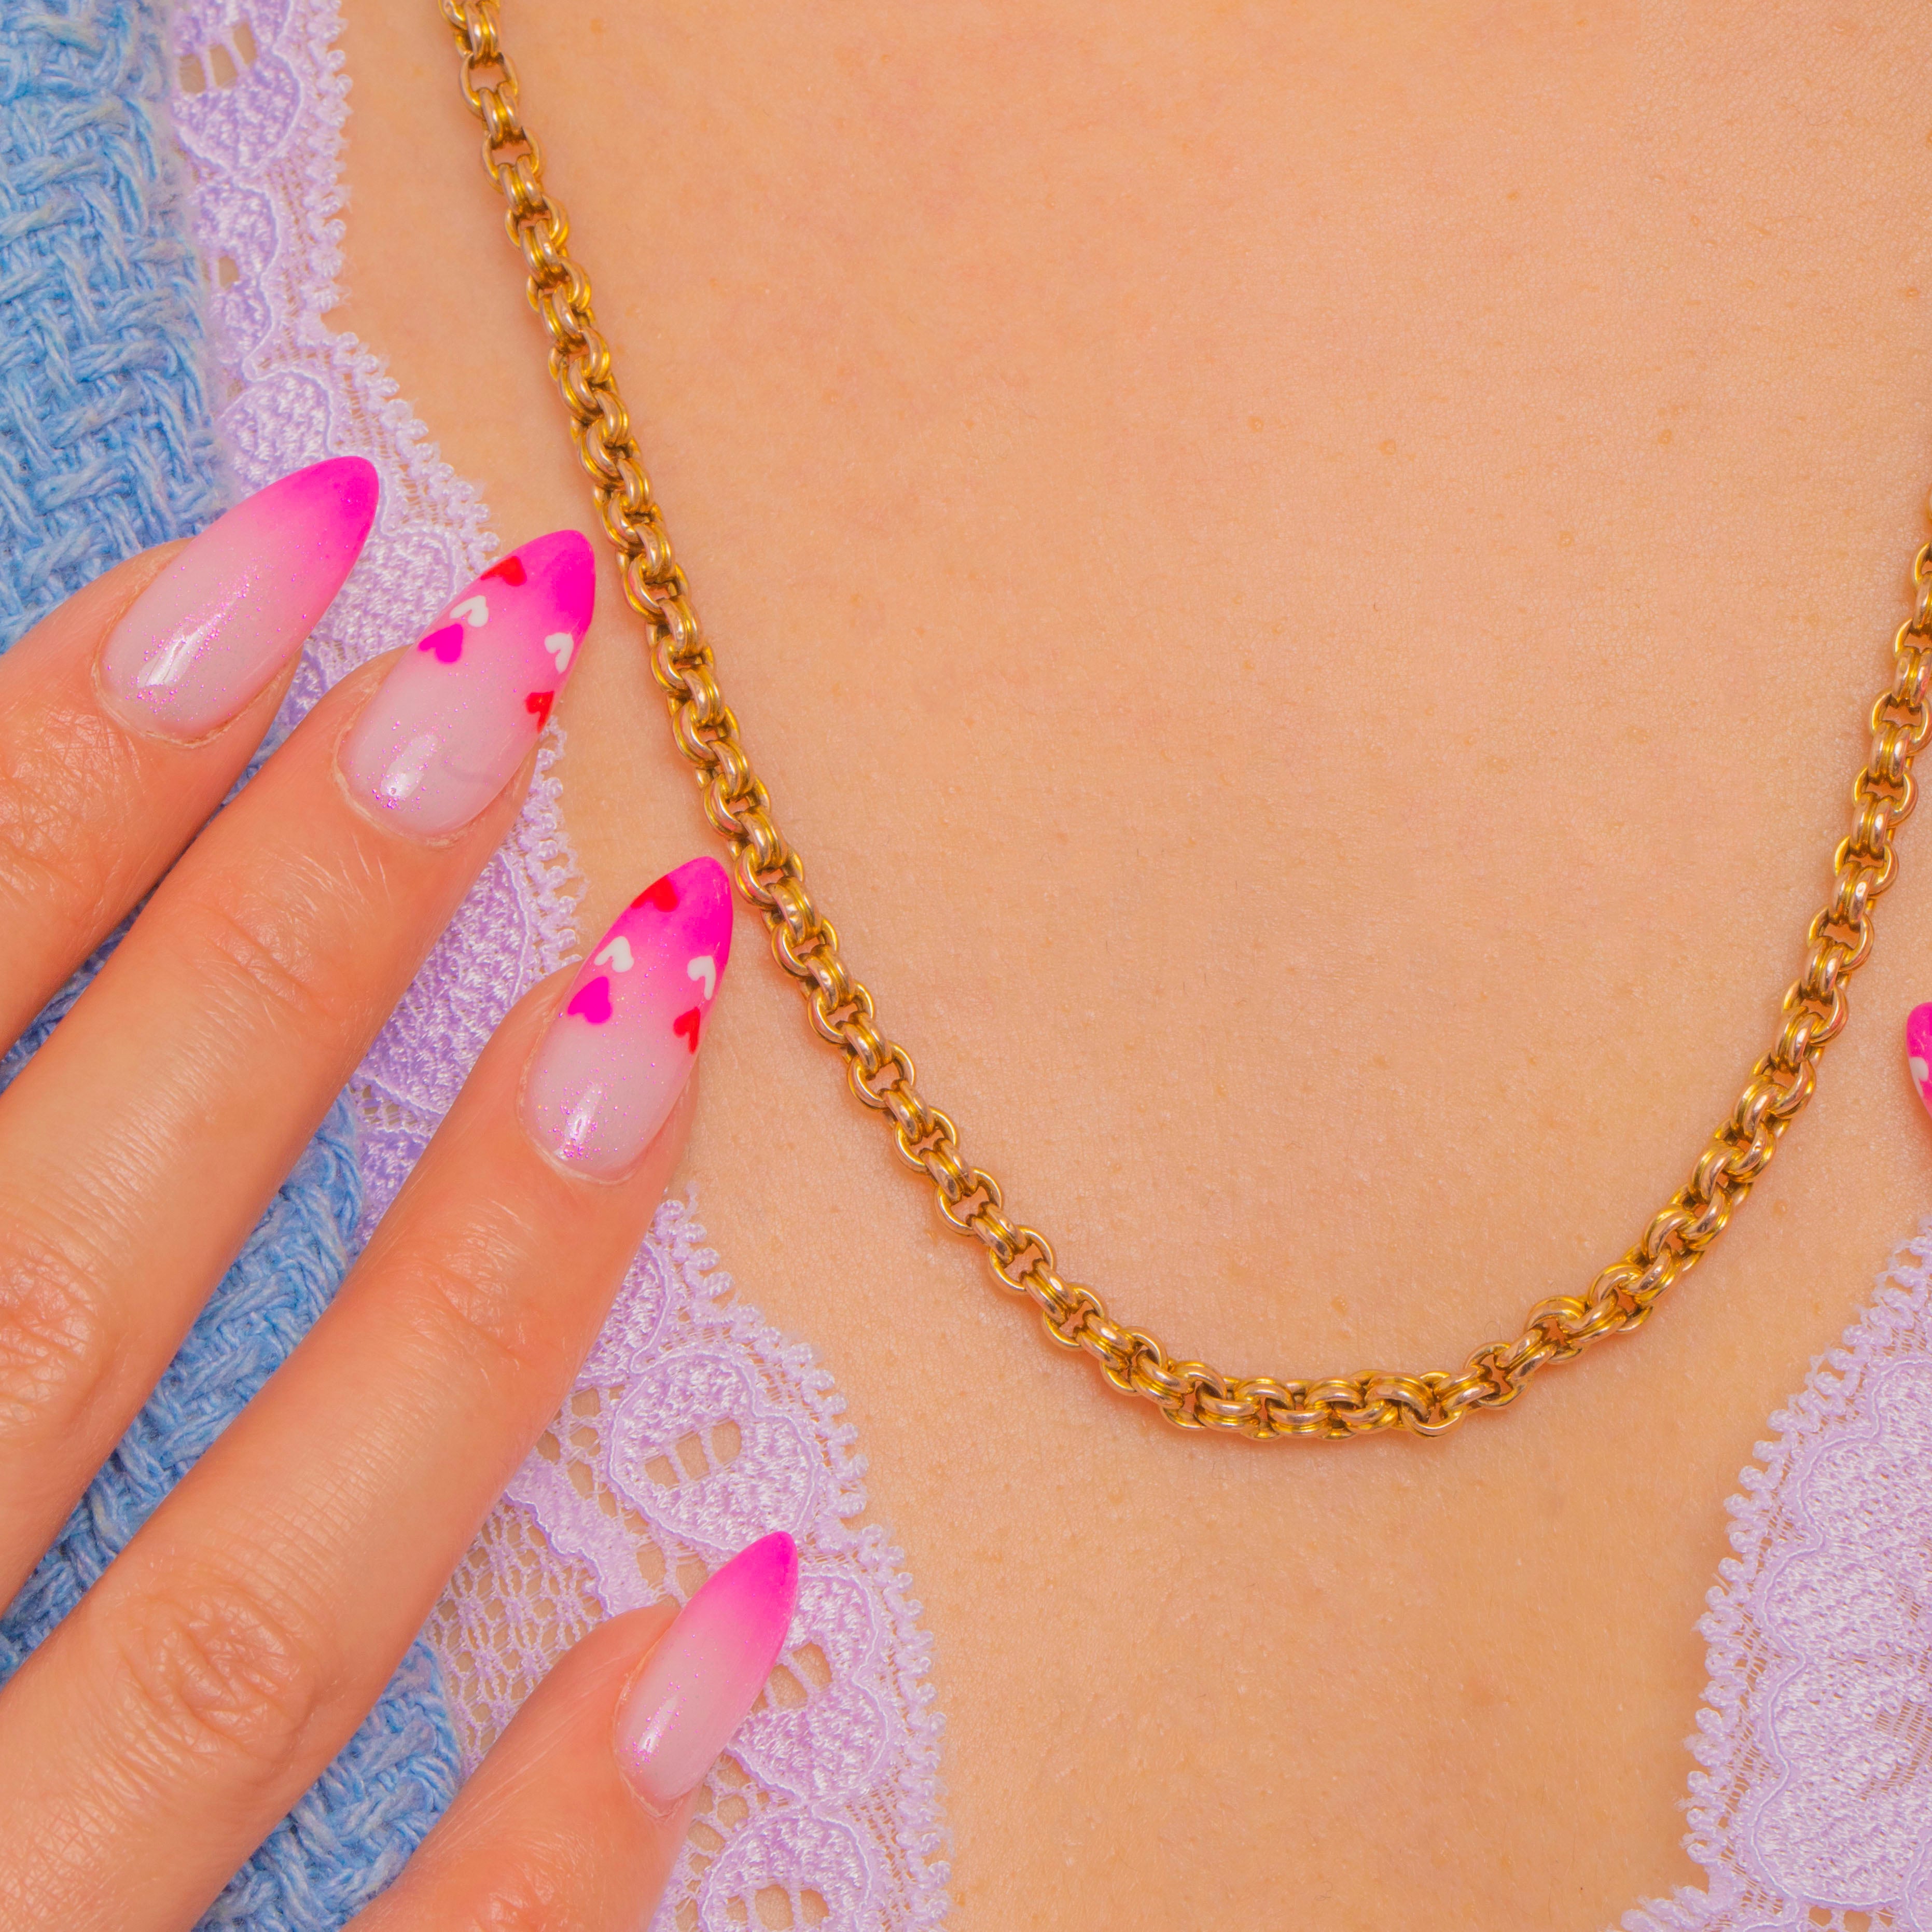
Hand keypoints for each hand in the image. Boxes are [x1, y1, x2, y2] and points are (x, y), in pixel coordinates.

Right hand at [0, 461, 792, 1929]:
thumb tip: (66, 967)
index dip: (39, 775)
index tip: (287, 561)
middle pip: (46, 1269)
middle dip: (283, 939)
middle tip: (504, 661)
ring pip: (242, 1620)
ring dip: (481, 1288)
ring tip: (671, 982)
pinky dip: (561, 1841)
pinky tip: (750, 1602)